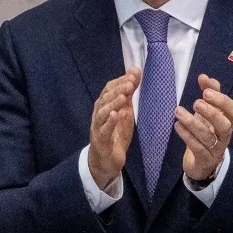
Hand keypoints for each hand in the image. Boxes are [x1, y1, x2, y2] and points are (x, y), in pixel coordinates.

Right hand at [87, 68, 140, 188]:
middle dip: (117, 90)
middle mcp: (98, 114)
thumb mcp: (125, 111)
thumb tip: (135, 72)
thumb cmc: (115, 134)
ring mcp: (98, 127)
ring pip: (102, 113)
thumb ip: (129, 94)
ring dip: (113, 104)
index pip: (109, 89)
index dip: (120, 81)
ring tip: (123, 97)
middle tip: (130, 83)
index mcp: (104, 106)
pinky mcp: (101, 140)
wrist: (106, 160)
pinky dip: (109, 122)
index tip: (133, 74)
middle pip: (105, 99)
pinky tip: (115, 115)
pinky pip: (104, 130)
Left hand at [176, 74, 232, 181]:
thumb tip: (204, 76)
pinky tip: (177, 125)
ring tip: (178, 111)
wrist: (202, 164)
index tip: (206, 91)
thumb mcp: (207, 114)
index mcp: (227, 122)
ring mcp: (215, 149)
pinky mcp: (204, 159)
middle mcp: (224, 136)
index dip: (222, 101)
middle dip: (211, 112)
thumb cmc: (206, 133)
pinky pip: (197, 148)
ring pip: (208, 137)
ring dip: (193, 123)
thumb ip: (209, 94)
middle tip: (196, 102)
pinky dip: (187, 136)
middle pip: (224, 125)